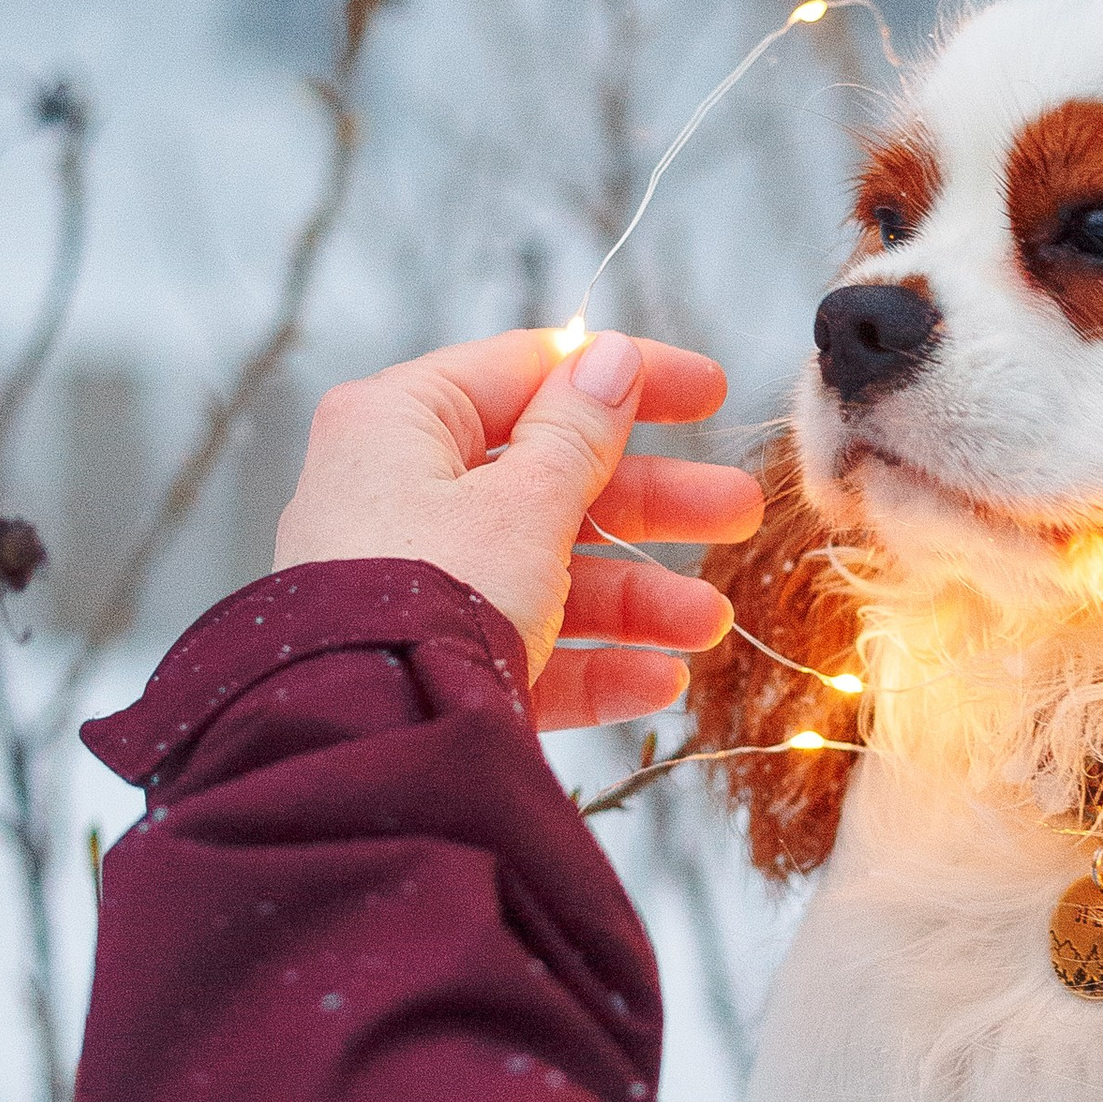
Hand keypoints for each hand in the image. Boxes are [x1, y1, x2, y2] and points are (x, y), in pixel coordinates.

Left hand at [274, 330, 762, 730]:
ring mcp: (411, 584)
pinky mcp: (426, 664)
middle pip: (551, 481)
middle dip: (655, 505)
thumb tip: (612, 359)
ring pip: (547, 573)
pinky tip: (660, 679)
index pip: (528, 372)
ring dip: (638, 597)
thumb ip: (578, 433)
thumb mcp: (523, 500)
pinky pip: (523, 650)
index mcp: (400, 424)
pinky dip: (592, 663)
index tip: (710, 391)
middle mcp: (397, 495)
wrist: (364, 742)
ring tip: (710, 623)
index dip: (627, 378)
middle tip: (738, 510)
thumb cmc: (429, 594)